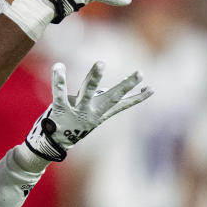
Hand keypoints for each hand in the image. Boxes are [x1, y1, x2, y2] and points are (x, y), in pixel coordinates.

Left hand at [25, 62, 152, 160]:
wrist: (55, 142)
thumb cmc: (75, 123)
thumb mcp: (92, 115)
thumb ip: (102, 101)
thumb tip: (112, 90)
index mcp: (101, 113)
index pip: (122, 104)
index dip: (137, 98)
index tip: (151, 89)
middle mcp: (92, 112)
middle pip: (112, 97)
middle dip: (126, 85)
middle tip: (140, 73)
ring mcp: (77, 111)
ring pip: (88, 92)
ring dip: (94, 78)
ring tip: (101, 64)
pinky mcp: (61, 109)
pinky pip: (60, 93)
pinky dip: (59, 80)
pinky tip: (59, 66)